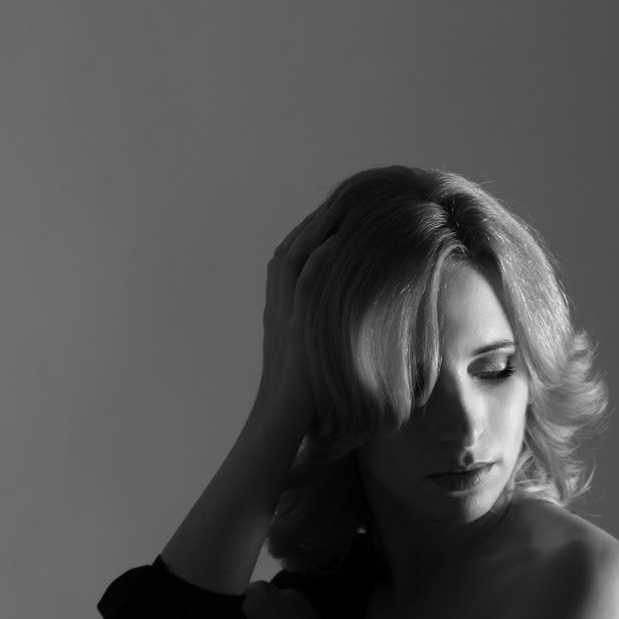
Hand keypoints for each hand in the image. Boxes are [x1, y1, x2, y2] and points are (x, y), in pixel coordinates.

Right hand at [253, 195, 345, 437]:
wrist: (281, 418)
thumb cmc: (300, 393)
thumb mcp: (306, 351)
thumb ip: (315, 327)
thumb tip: (342, 313)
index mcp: (277, 307)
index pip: (288, 256)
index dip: (307, 233)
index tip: (331, 215)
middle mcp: (276, 305)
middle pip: (290, 249)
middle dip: (313, 223)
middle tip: (338, 201)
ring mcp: (282, 315)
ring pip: (294, 260)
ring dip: (314, 232)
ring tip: (338, 210)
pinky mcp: (295, 329)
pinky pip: (303, 287)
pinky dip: (316, 263)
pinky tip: (333, 245)